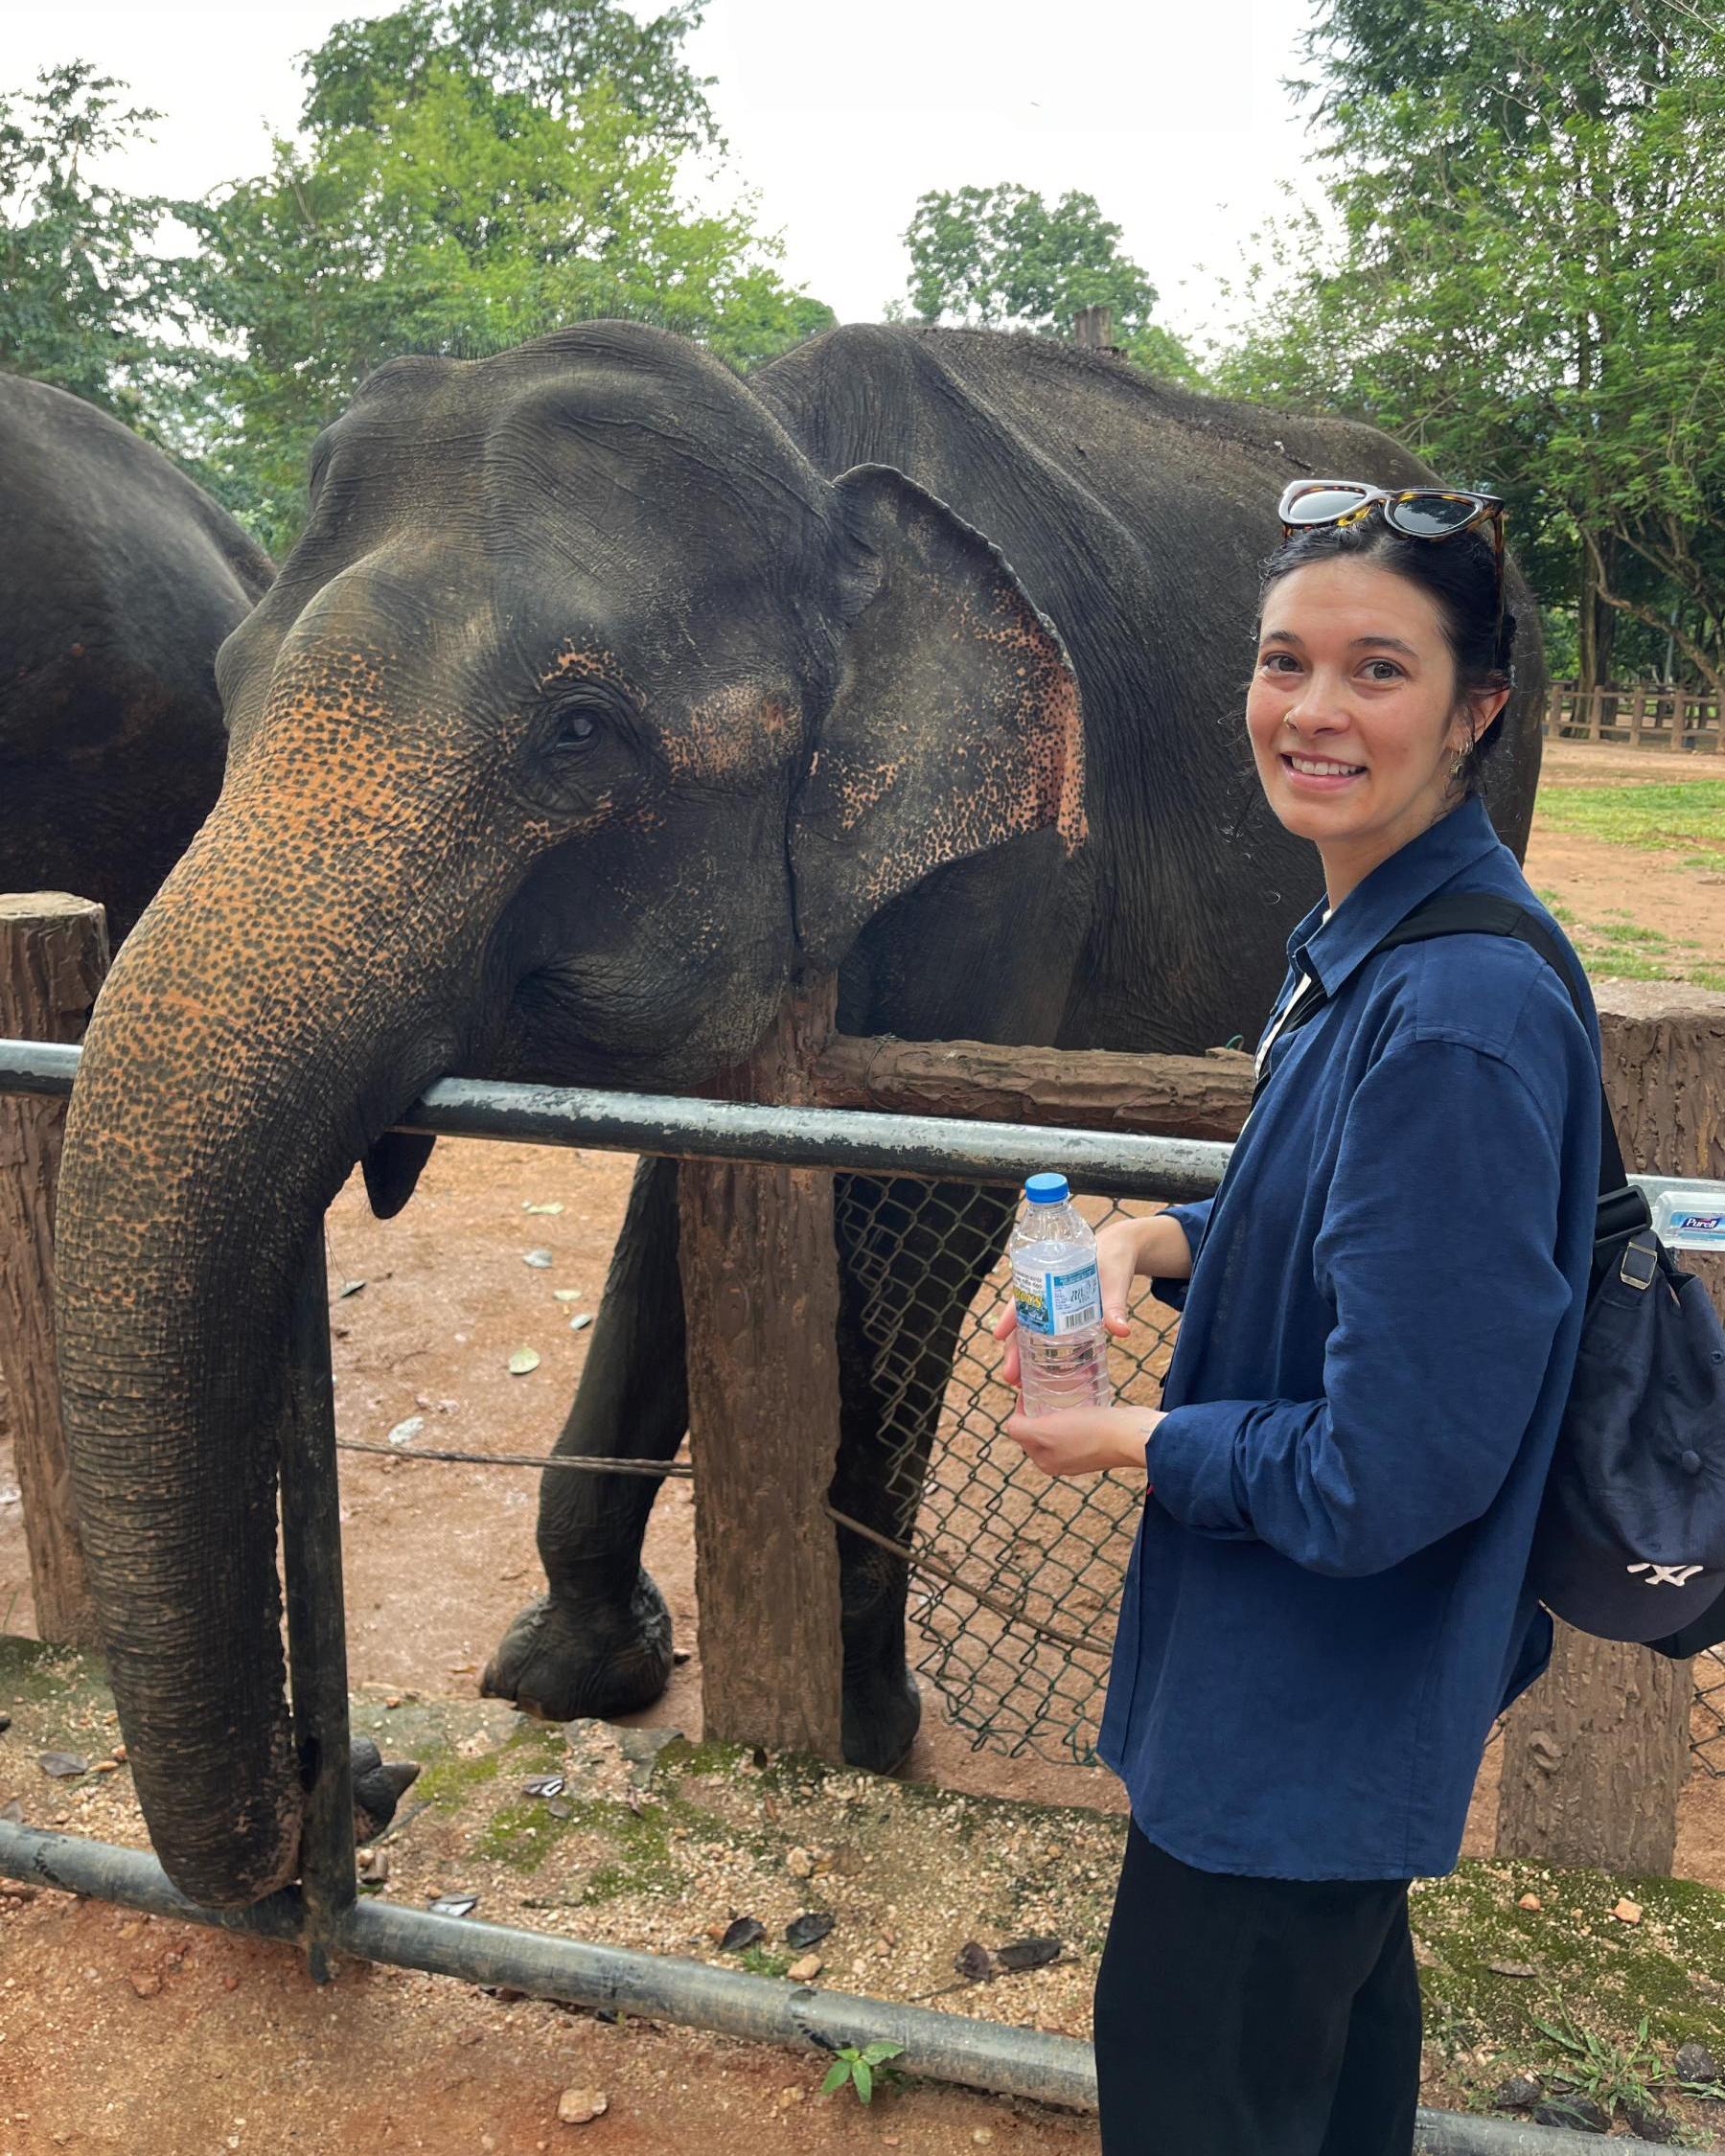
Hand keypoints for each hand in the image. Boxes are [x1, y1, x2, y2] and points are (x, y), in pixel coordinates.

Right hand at [990, 1215, 1146, 1389]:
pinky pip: (1049, 1337)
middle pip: (1022, 1324)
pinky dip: (1043, 1356)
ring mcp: (1055, 1308)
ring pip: (1031, 1333)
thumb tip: (1121, 1331)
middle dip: (1014, 1350)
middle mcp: (1046, 1295)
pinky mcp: (1067, 1317)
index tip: (998, 1335)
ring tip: (1019, 1383)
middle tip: (1010, 1376)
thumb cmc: (1113, 1257)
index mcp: (1048, 1277)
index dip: (1008, 1317)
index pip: (1022, 1298)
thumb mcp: (1114, 1278)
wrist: (1121, 1250)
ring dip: (1024, 1357)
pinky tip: (1043, 1376)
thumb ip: (1115, 1305)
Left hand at [1003, 1404, 1162, 1479]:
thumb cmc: (1089, 1433)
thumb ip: (1021, 1430)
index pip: (1020, 1430)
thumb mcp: (1046, 1432)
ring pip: (1058, 1425)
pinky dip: (1075, 1411)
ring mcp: (1080, 1452)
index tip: (1028, 1388)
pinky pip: (1078, 1423)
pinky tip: (1080, 1398)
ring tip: (1060, 1390)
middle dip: (1036, 1408)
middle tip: (1042, 1386)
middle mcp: (1060, 1460)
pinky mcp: (1098, 1441)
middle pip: (1037, 1428)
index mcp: (1045, 1461)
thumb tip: (1011, 1426)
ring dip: (1055, 1408)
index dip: (1021, 1408)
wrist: (1131, 1435)